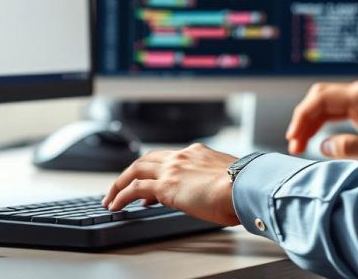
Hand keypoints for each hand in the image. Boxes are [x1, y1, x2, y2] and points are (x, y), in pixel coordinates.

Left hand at [102, 143, 240, 226]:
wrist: (246, 186)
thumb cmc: (246, 187)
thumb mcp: (230, 179)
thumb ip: (218, 182)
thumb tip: (219, 196)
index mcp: (199, 152)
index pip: (169, 158)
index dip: (156, 169)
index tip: (151, 183)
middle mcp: (182, 156)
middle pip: (147, 159)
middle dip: (131, 172)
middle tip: (121, 185)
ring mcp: (172, 169)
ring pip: (135, 170)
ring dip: (119, 184)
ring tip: (111, 197)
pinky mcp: (165, 185)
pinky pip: (134, 189)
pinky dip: (120, 196)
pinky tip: (115, 205)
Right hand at [286, 80, 357, 173]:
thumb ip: (348, 147)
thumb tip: (323, 146)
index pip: (320, 99)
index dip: (302, 117)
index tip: (293, 137)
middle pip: (318, 97)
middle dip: (302, 118)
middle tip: (294, 143)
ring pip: (324, 104)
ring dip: (309, 122)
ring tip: (299, 144)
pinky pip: (334, 111)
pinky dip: (320, 123)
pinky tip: (314, 138)